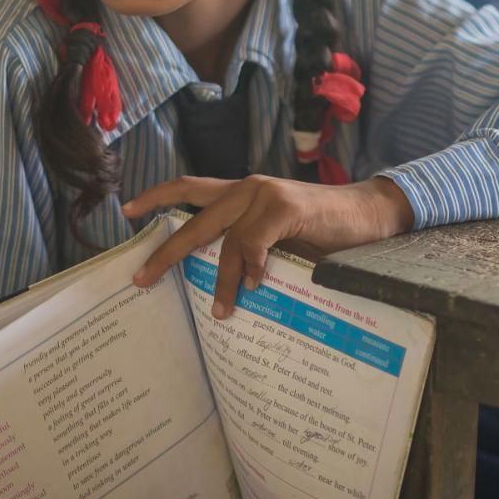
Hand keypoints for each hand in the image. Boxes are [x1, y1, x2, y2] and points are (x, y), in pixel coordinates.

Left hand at [126, 175, 414, 318]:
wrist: (371, 215)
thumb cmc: (325, 231)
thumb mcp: (279, 238)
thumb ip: (250, 247)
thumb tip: (222, 282)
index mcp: (242, 194)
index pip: (190, 187)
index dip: (156, 197)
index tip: (126, 211)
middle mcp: (247, 188)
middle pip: (194, 216)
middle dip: (166, 251)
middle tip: (141, 278)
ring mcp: (266, 195)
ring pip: (224, 237)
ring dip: (219, 278)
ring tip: (219, 310)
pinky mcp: (286, 207)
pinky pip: (254, 241)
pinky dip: (250, 266)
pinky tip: (255, 287)